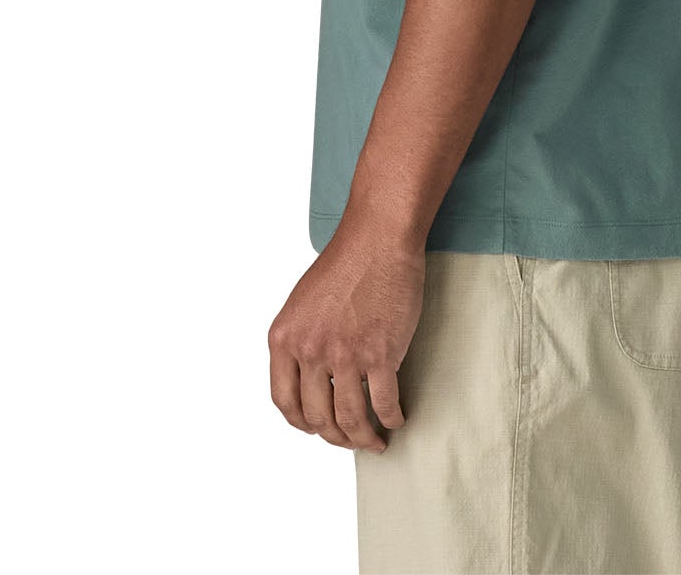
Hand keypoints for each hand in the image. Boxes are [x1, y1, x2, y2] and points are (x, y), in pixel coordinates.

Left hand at [268, 209, 425, 452]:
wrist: (378, 239)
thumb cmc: (346, 263)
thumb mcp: (302, 303)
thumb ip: (301, 341)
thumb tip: (313, 378)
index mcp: (285, 339)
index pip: (284, 401)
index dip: (301, 423)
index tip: (316, 428)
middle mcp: (310, 352)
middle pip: (318, 417)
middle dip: (335, 437)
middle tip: (350, 439)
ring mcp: (345, 355)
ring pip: (351, 419)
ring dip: (364, 439)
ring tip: (375, 441)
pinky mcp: (381, 354)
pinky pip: (384, 403)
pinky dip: (391, 419)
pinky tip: (396, 419)